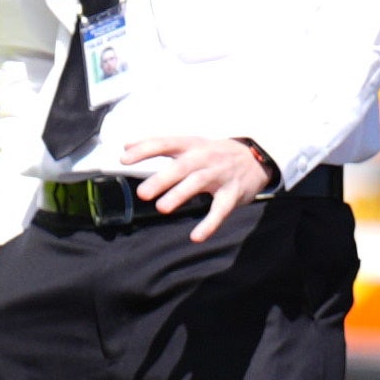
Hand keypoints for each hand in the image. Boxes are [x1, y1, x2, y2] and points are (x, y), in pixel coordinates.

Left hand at [121, 133, 272, 240]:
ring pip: (198, 183)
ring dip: (180, 195)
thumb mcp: (189, 143)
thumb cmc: (214, 153)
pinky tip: (196, 236)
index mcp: (191, 145)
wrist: (255, 158)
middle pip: (181, 166)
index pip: (164, 143)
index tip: (123, 159)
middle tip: (142, 194)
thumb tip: (126, 145)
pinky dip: (210, 223)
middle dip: (162, 179)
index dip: (144, 150)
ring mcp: (219, 175)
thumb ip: (159, 145)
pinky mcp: (232, 193)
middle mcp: (204, 157)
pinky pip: (220, 209)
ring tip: (162, 208)